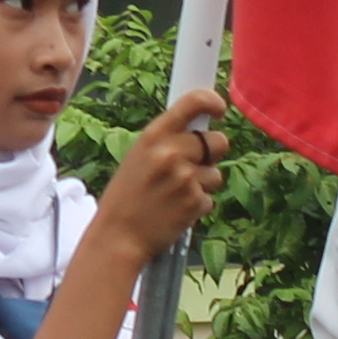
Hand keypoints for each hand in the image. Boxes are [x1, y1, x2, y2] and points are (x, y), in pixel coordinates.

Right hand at [85, 98, 229, 266]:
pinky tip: (175, 211)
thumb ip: (166, 141)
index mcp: (153, 136)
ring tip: (174, 195)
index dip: (213, 101)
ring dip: (203, 184)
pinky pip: (210, 198)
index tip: (219, 108)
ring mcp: (185, 178)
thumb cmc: (126, 196)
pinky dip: (197, 205)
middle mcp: (171, 152)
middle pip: (218, 141)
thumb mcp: (138, 157)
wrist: (118, 237)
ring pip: (216, 173)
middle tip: (192, 167)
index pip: (193, 102)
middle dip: (212, 153)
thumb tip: (200, 130)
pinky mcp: (195, 202)